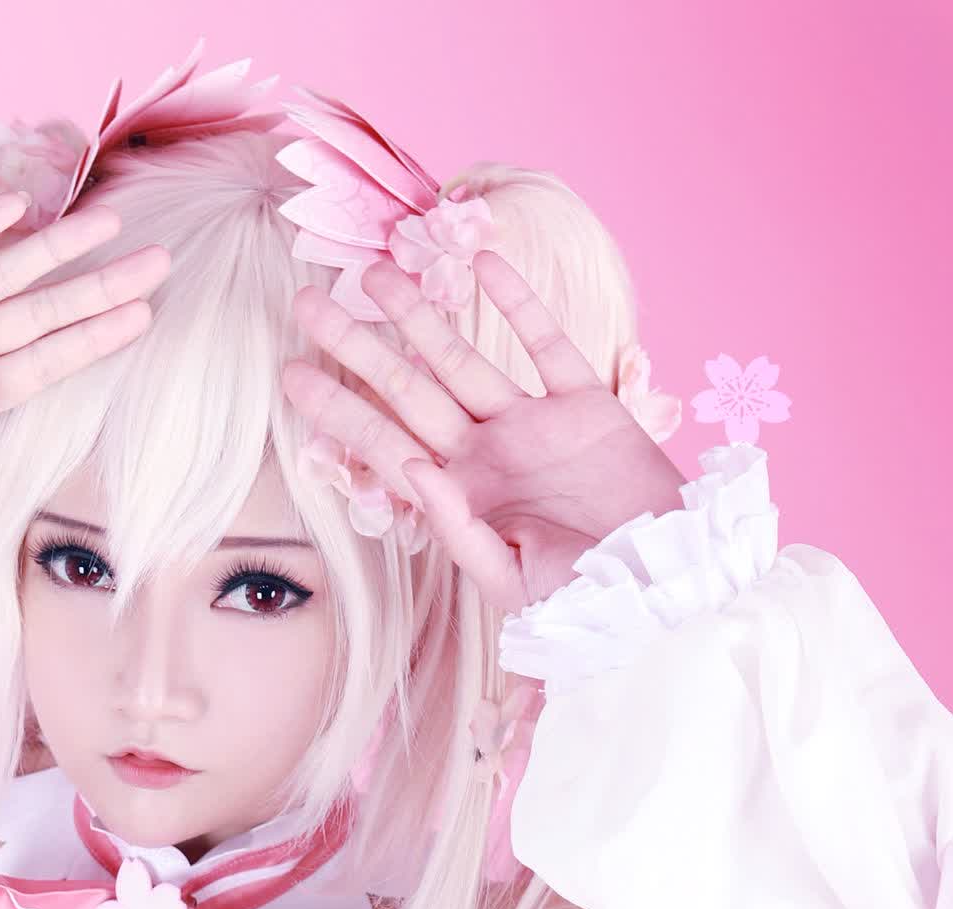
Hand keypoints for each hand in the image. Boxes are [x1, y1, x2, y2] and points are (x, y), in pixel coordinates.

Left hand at [281, 251, 685, 612]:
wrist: (662, 585)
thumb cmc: (585, 599)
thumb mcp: (508, 581)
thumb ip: (458, 528)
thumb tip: (414, 468)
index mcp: (460, 498)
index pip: (384, 444)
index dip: (338, 410)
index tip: (291, 376)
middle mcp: (485, 455)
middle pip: (408, 390)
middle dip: (358, 349)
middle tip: (307, 305)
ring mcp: (530, 425)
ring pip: (462, 358)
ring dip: (419, 316)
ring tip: (374, 272)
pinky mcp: (583, 403)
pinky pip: (545, 343)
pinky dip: (516, 303)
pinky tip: (479, 265)